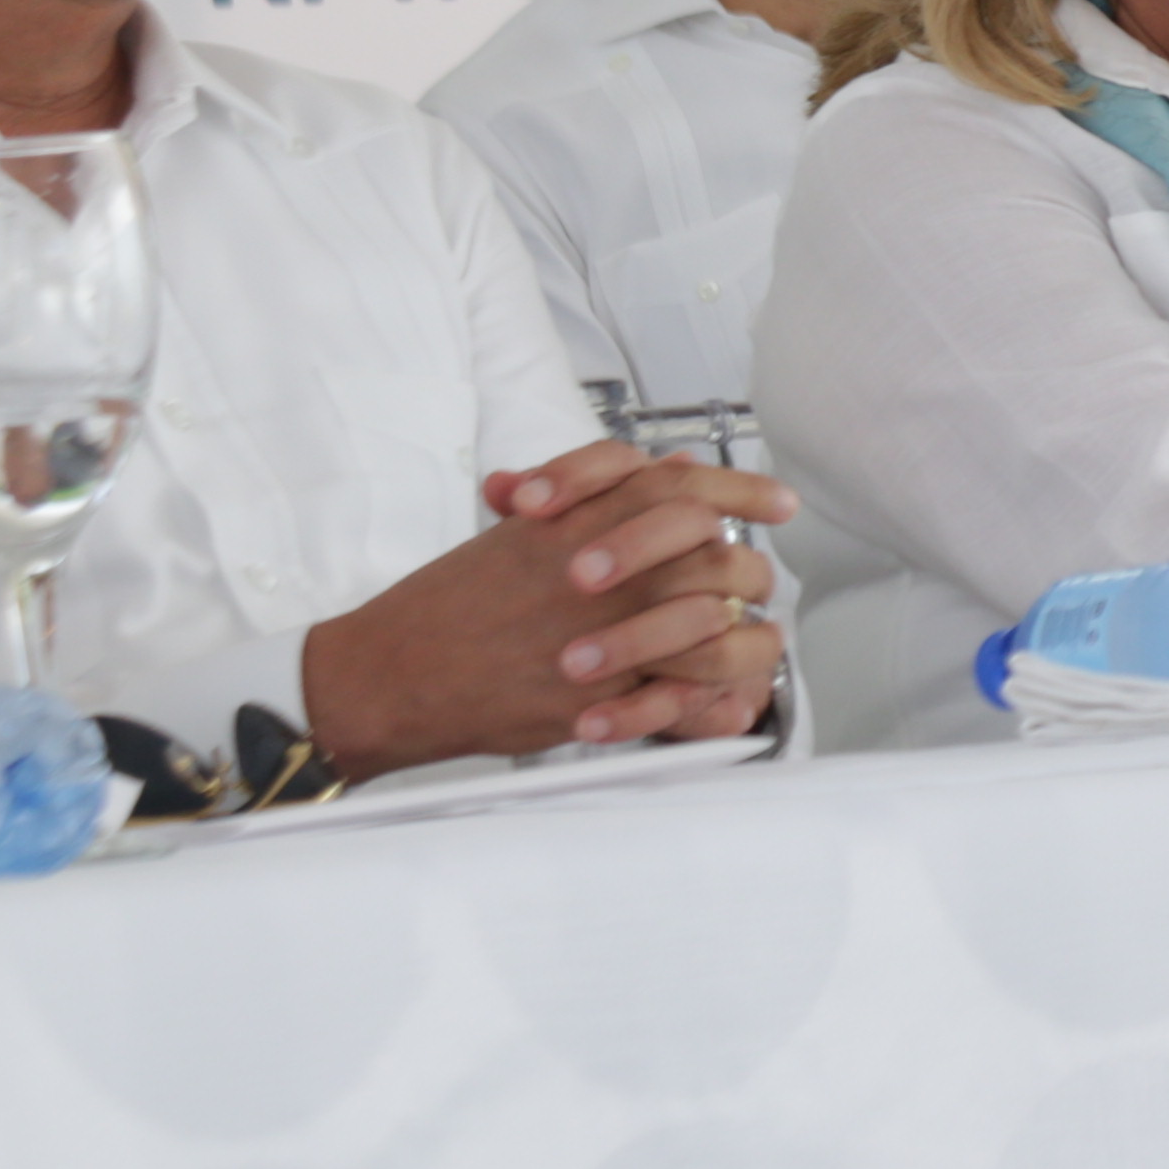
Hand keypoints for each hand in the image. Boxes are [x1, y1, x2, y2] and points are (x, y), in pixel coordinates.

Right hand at [295, 437, 797, 775]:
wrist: (390, 671)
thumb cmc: (449, 603)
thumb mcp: (523, 531)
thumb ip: (599, 500)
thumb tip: (674, 469)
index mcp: (580, 522)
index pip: (685, 488)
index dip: (743, 494)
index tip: (778, 504)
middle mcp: (600, 571)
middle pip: (718, 557)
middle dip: (747, 573)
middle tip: (752, 583)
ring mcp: (601, 636)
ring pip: (712, 627)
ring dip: (737, 636)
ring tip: (740, 641)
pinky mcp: (594, 699)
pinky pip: (678, 695)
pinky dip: (703, 695)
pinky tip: (708, 693)